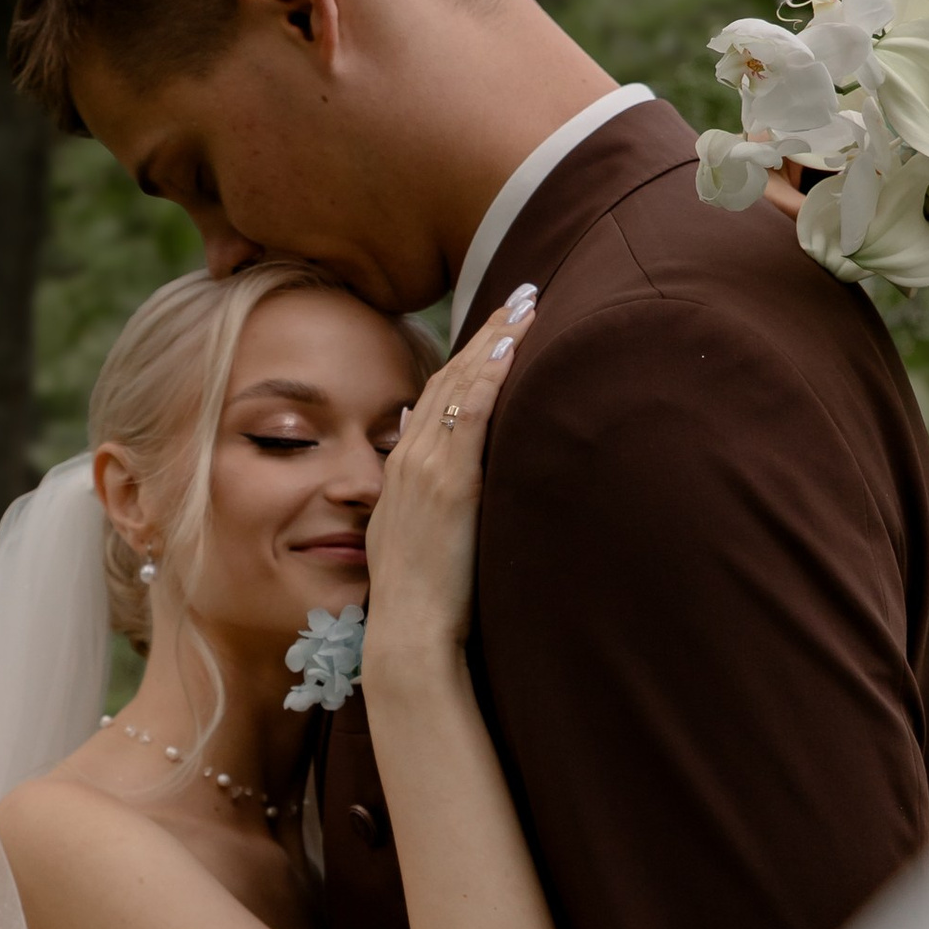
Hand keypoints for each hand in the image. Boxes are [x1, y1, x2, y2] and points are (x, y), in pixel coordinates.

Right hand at [361, 289, 536, 678]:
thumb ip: (410, 484)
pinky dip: (490, 376)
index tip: (496, 326)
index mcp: (401, 470)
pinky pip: (471, 415)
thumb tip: (413, 437)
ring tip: (526, 305)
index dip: (467, 356)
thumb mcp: (403, 530)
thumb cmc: (417, 597)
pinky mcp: (451, 484)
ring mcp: (428, 468)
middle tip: (522, 294)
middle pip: (451, 378)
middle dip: (487, 332)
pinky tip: (511, 347)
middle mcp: (411, 459)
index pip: (437, 396)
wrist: (408, 633)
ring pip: (462, 386)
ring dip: (495, 340)